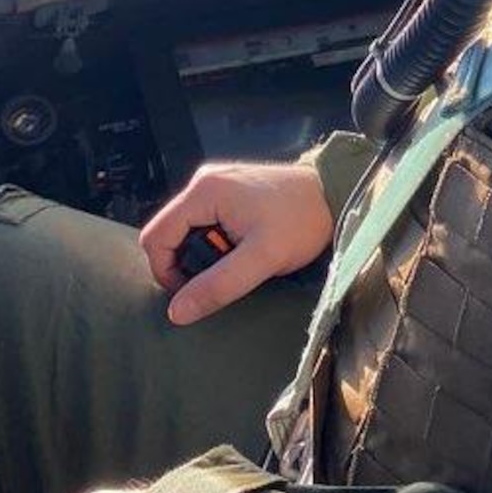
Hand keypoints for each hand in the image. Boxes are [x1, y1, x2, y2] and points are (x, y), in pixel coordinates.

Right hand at [139, 159, 333, 324]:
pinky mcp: (230, 189)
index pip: (155, 237)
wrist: (336, 193)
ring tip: (236, 262)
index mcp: (204, 191)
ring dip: (203, 253)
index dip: (165, 271)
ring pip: (187, 229)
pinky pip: (205, 221)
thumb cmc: (301, 222)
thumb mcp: (262, 259)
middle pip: (169, 233)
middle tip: (220, 278)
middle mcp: (204, 181)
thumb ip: (218, 285)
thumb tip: (177, 312)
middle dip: (186, 262)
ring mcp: (217, 182)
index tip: (192, 291)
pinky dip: (215, 240)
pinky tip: (241, 248)